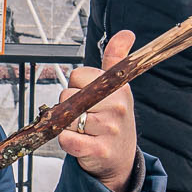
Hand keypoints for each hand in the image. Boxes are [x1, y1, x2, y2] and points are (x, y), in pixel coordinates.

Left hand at [56, 31, 139, 191]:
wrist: (121, 158)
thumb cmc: (114, 118)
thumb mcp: (118, 88)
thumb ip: (115, 59)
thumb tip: (126, 33)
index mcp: (120, 88)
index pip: (79, 75)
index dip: (77, 85)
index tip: (88, 96)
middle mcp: (117, 107)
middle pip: (68, 96)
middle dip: (69, 106)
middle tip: (84, 116)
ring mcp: (109, 130)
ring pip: (65, 118)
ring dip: (67, 125)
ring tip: (83, 130)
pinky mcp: (98, 150)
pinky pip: (66, 139)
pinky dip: (66, 141)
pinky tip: (79, 142)